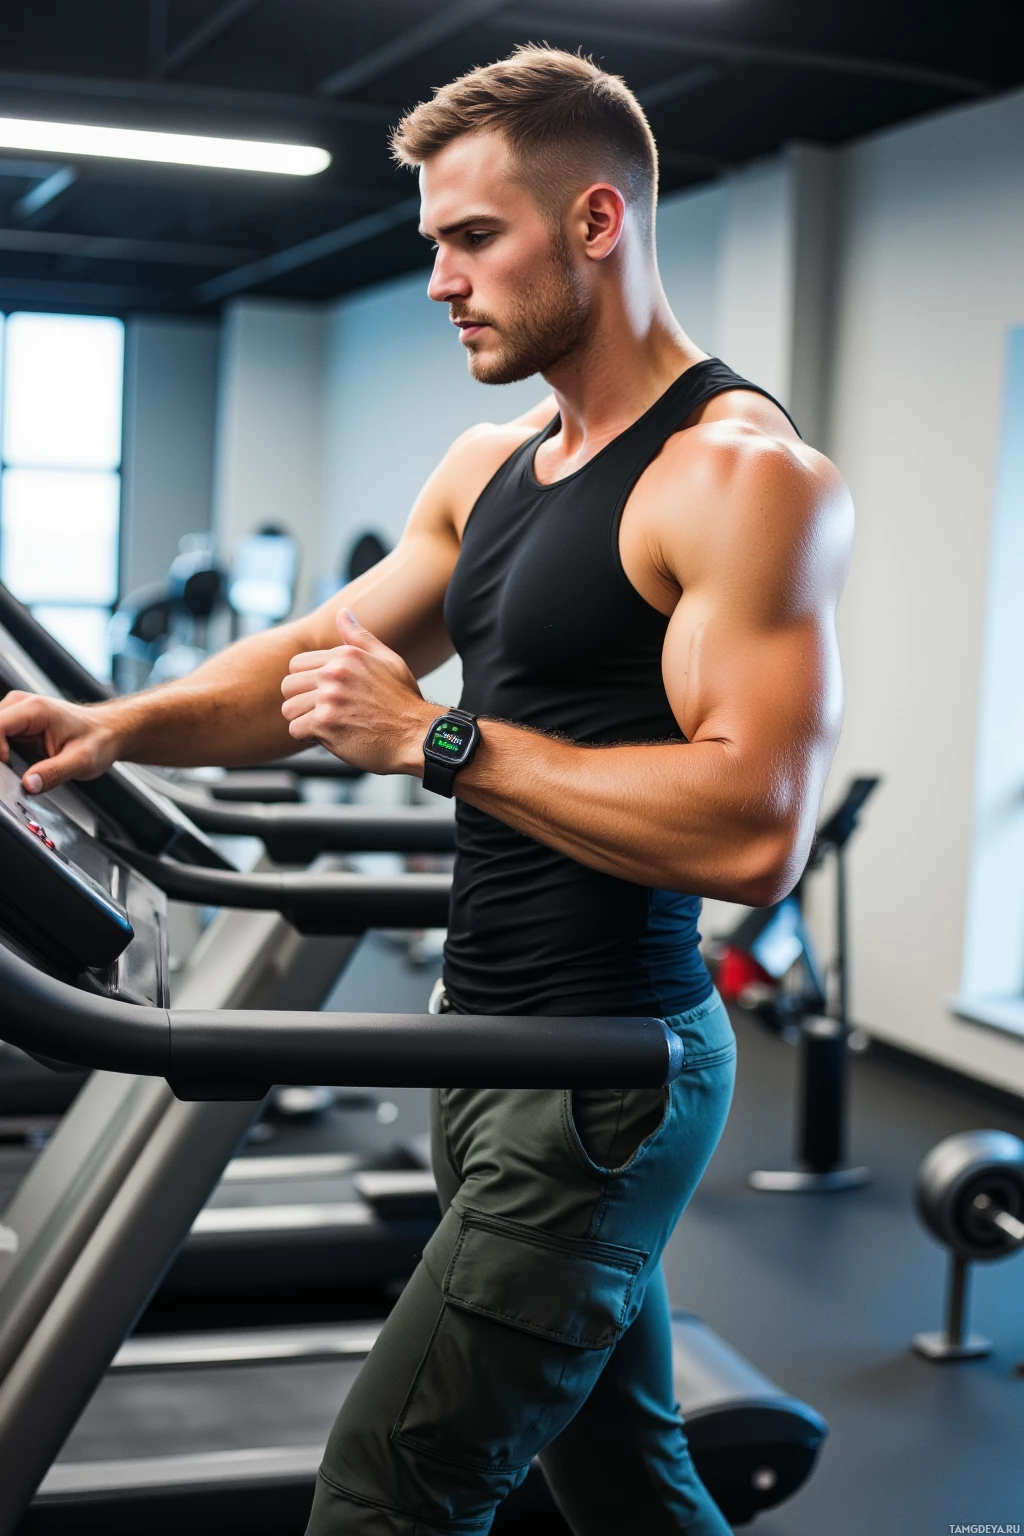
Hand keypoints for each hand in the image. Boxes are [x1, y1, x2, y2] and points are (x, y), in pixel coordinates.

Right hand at [0, 691, 122, 793]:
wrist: (108, 732)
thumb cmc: (98, 740)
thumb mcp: (81, 762)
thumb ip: (53, 773)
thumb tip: (28, 785)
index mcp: (35, 710)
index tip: (6, 768)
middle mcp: (21, 705)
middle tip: (8, 776)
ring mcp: (16, 712)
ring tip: (12, 770)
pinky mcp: (16, 723)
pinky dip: (0, 754)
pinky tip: (11, 765)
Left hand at [280, 609, 434, 775]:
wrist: (416, 736)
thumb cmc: (403, 702)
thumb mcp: (388, 661)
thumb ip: (360, 638)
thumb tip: (343, 613)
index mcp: (345, 655)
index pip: (297, 664)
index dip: (307, 683)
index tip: (324, 695)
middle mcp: (334, 673)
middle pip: (288, 686)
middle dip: (301, 702)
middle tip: (323, 712)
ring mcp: (328, 698)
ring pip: (289, 709)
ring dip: (303, 721)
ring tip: (326, 725)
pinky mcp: (325, 723)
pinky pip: (296, 729)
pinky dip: (308, 738)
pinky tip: (328, 737)